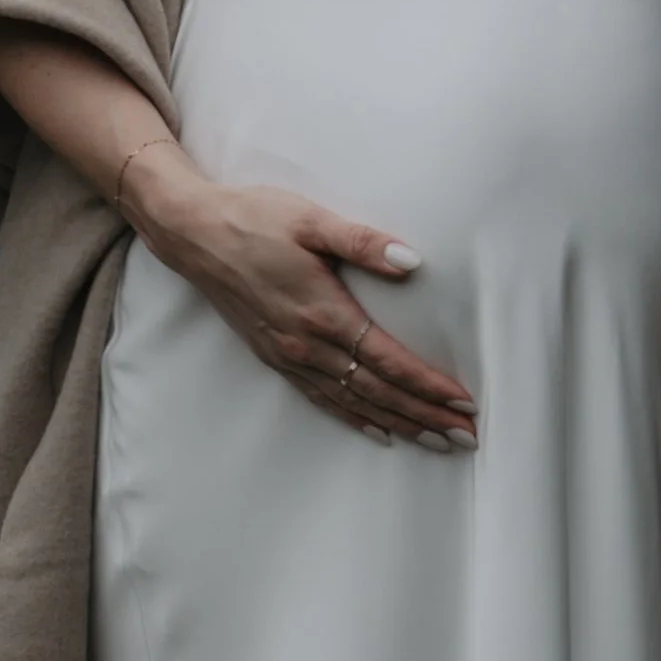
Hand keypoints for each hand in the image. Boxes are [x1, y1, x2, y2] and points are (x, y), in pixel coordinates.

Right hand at [122, 142, 477, 450]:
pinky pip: (323, 400)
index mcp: (323, 313)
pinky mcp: (275, 357)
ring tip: (436, 441)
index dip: (428, 385)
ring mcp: (289, 356)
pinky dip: (356, 419)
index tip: (463, 402)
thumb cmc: (256, 219)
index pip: (388, 361)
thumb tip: (412, 262)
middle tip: (465, 437)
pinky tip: (379, 431)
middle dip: (425, 416)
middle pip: (378, 392)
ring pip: (354, 403)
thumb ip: (363, 242)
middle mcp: (307, 345)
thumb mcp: (312, 220)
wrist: (195, 235)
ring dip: (399, 424)